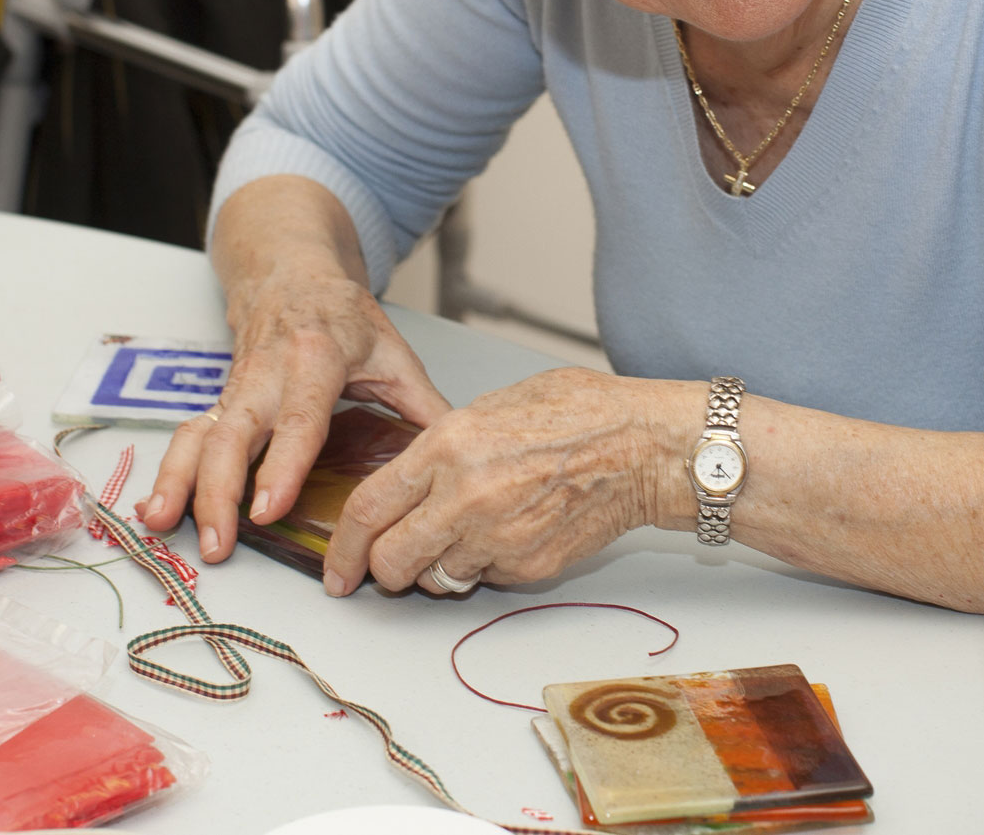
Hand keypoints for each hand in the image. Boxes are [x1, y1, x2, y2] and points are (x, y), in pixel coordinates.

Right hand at [139, 263, 450, 561]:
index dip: (283, 466)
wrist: (291, 273)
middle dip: (218, 490)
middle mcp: (267, 374)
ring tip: (163, 528)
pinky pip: (187, 436)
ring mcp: (235, 387)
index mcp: (317, 360)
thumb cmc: (344, 317)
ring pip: (198, 435)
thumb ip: (423, 407)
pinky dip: (167, 473)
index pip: (299, 420)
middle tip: (218, 543)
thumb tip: (457, 457)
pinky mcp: (217, 399)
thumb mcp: (392, 352)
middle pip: (234, 434)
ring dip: (179, 483)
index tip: (268, 511)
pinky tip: (155, 511)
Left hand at [321, 366, 668, 597]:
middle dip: (382, 569)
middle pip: (391, 560)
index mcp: (448, 447)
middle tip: (388, 565)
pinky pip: (485, 578)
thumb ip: (444, 445)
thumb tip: (412, 477)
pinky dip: (486, 565)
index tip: (338, 566)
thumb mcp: (496, 406)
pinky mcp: (528, 567)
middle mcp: (464, 497)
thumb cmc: (583, 413)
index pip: (369, 510)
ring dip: (437, 568)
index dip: (343, 546)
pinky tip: (511, 532)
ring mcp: (497, 538)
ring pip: (436, 579)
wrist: (645, 447)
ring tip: (466, 537)